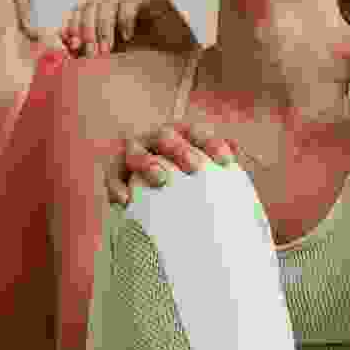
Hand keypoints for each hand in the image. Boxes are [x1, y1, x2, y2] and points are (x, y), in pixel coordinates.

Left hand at [59, 0, 198, 56]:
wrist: (186, 56)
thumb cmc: (152, 59)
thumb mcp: (117, 56)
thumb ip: (95, 50)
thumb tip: (65, 48)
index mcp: (108, 14)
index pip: (81, 9)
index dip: (73, 24)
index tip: (71, 45)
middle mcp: (119, 3)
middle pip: (90, 4)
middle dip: (86, 29)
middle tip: (91, 53)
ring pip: (107, 3)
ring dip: (102, 29)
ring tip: (106, 50)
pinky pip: (130, 3)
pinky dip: (124, 20)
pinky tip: (127, 37)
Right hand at [105, 122, 238, 205]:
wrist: (154, 217)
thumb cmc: (190, 195)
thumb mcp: (209, 182)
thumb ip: (223, 166)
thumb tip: (237, 149)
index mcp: (180, 138)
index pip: (195, 132)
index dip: (210, 143)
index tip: (227, 160)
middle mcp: (155, 141)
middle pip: (165, 135)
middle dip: (180, 148)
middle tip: (195, 166)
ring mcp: (132, 156)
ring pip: (135, 151)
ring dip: (148, 162)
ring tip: (162, 178)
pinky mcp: (115, 176)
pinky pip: (113, 179)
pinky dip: (118, 187)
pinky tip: (126, 201)